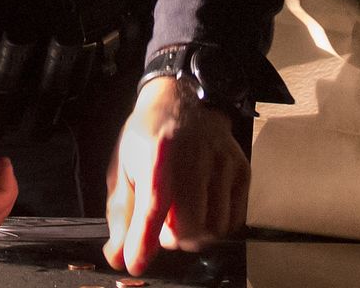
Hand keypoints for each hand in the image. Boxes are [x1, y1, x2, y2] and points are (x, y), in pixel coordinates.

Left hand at [103, 75, 248, 274]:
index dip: (144, 239)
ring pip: (214, 227)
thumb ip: (121, 215)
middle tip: (163, 229)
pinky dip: (217, 225)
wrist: (183, 99)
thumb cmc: (149, 136)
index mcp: (158, 151)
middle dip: (171, 239)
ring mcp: (222, 162)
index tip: (137, 261)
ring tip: (183, 218)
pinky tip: (203, 210)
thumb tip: (118, 256)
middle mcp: (194, 155)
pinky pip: (234, 219)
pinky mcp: (241, 169)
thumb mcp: (124, 168)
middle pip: (189, 224)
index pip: (154, 204)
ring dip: (195, 235)